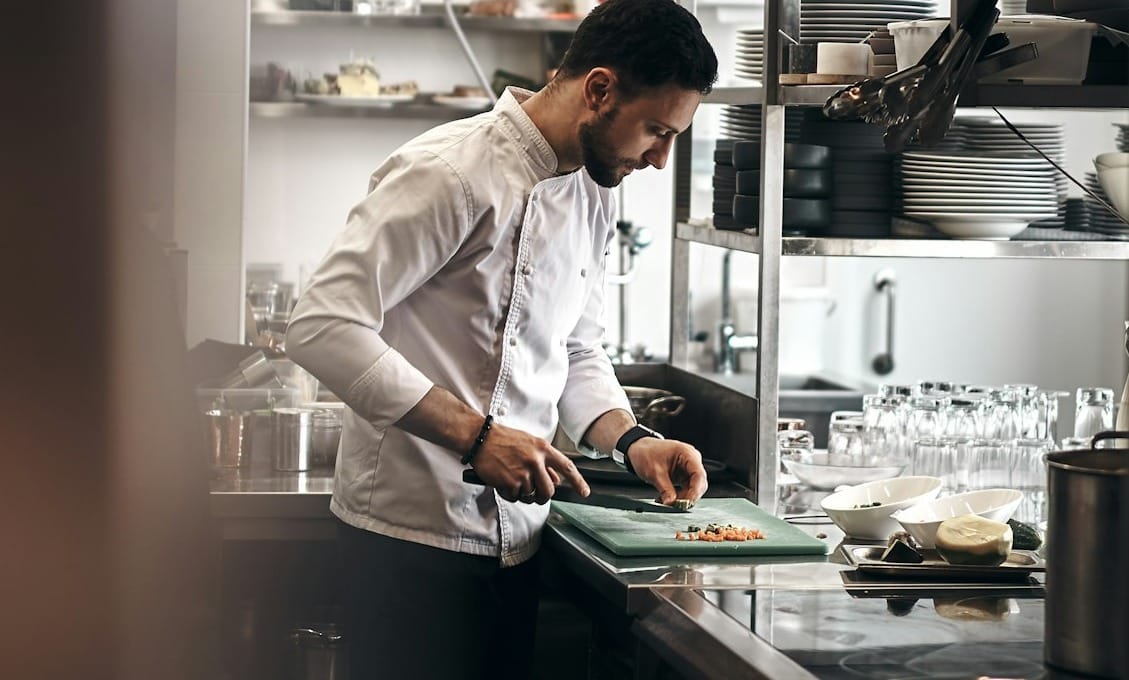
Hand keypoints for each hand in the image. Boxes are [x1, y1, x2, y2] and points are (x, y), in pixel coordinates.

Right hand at [469, 422, 589, 504]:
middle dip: (542, 496)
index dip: (578, 482)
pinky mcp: (510, 482)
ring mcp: (523, 473)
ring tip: (512, 481)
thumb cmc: (503, 439)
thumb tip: (556, 479)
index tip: (584, 492)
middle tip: (533, 493)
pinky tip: (503, 482)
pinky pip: (515, 497)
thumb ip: (544, 461)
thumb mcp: (529, 444)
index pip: (567, 467)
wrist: (480, 438)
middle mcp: (536, 461)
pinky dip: (509, 494)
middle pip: (549, 491)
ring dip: (522, 494)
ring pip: (531, 496)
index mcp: (543, 449)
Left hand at [625, 437, 707, 505]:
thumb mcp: (654, 472)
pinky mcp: (683, 474)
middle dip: (688, 496)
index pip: (699, 475)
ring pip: (693, 488)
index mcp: (687, 453)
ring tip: (668, 501)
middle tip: (676, 505)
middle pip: (699, 483)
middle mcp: (691, 460)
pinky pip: (685, 488)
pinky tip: (668, 498)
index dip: (695, 491)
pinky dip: (678, 495)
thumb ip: (665, 489)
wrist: (637, 448)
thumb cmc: (646, 452)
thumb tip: (671, 503)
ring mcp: (687, 467)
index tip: (687, 503)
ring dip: (682, 497)